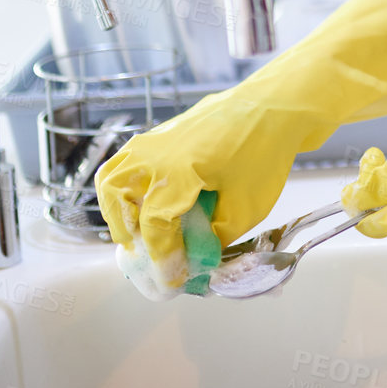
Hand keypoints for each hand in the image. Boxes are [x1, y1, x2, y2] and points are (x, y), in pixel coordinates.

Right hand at [94, 0, 386, 298]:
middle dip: (128, 232)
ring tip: (140, 232)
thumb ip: (214, 239)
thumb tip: (193, 262)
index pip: (154, 226)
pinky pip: (127, 163)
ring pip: (113, 176)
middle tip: (147, 255)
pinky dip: (127, 188)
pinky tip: (150, 206)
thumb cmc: (264, 152)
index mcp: (179, 169)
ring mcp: (154, 139)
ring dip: (119, 209)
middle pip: (116, 196)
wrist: (273, 105)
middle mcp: (157, 152)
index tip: (172, 282)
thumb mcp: (245, 207)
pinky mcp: (160, 135)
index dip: (162, 260)